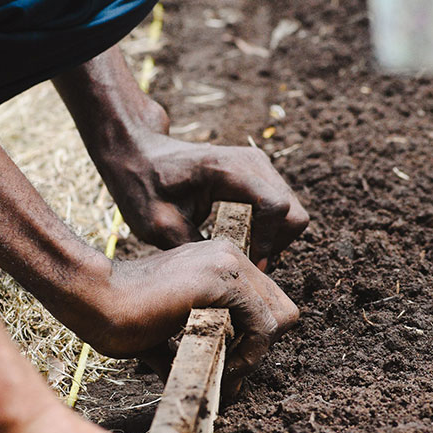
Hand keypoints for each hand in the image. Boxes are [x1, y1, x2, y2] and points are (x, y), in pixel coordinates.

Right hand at [81, 237, 298, 371]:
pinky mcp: (223, 279)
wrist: (93, 299)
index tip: (226, 365)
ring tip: (224, 373)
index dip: (253, 340)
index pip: (266, 305)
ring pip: (279, 318)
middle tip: (228, 370)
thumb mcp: (173, 332)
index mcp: (220, 263)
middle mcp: (230, 256)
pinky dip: (251, 353)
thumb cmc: (122, 317)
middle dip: (260, 346)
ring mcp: (229, 263)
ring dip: (256, 354)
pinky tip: (224, 366)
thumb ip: (203, 349)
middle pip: (282, 310)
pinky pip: (263, 325)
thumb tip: (224, 389)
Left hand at [108, 132, 308, 270]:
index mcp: (228, 170)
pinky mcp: (258, 177)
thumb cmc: (144, 186)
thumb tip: (226, 276)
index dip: (268, 244)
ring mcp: (259, 168)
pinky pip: (280, 211)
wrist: (139, 156)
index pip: (275, 208)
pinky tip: (239, 240)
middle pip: (293, 214)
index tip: (247, 265)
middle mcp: (253, 164)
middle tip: (244, 263)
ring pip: (292, 214)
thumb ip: (195, 248)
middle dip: (275, 246)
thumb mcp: (159, 225)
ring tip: (239, 252)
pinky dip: (268, 232)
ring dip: (273, 240)